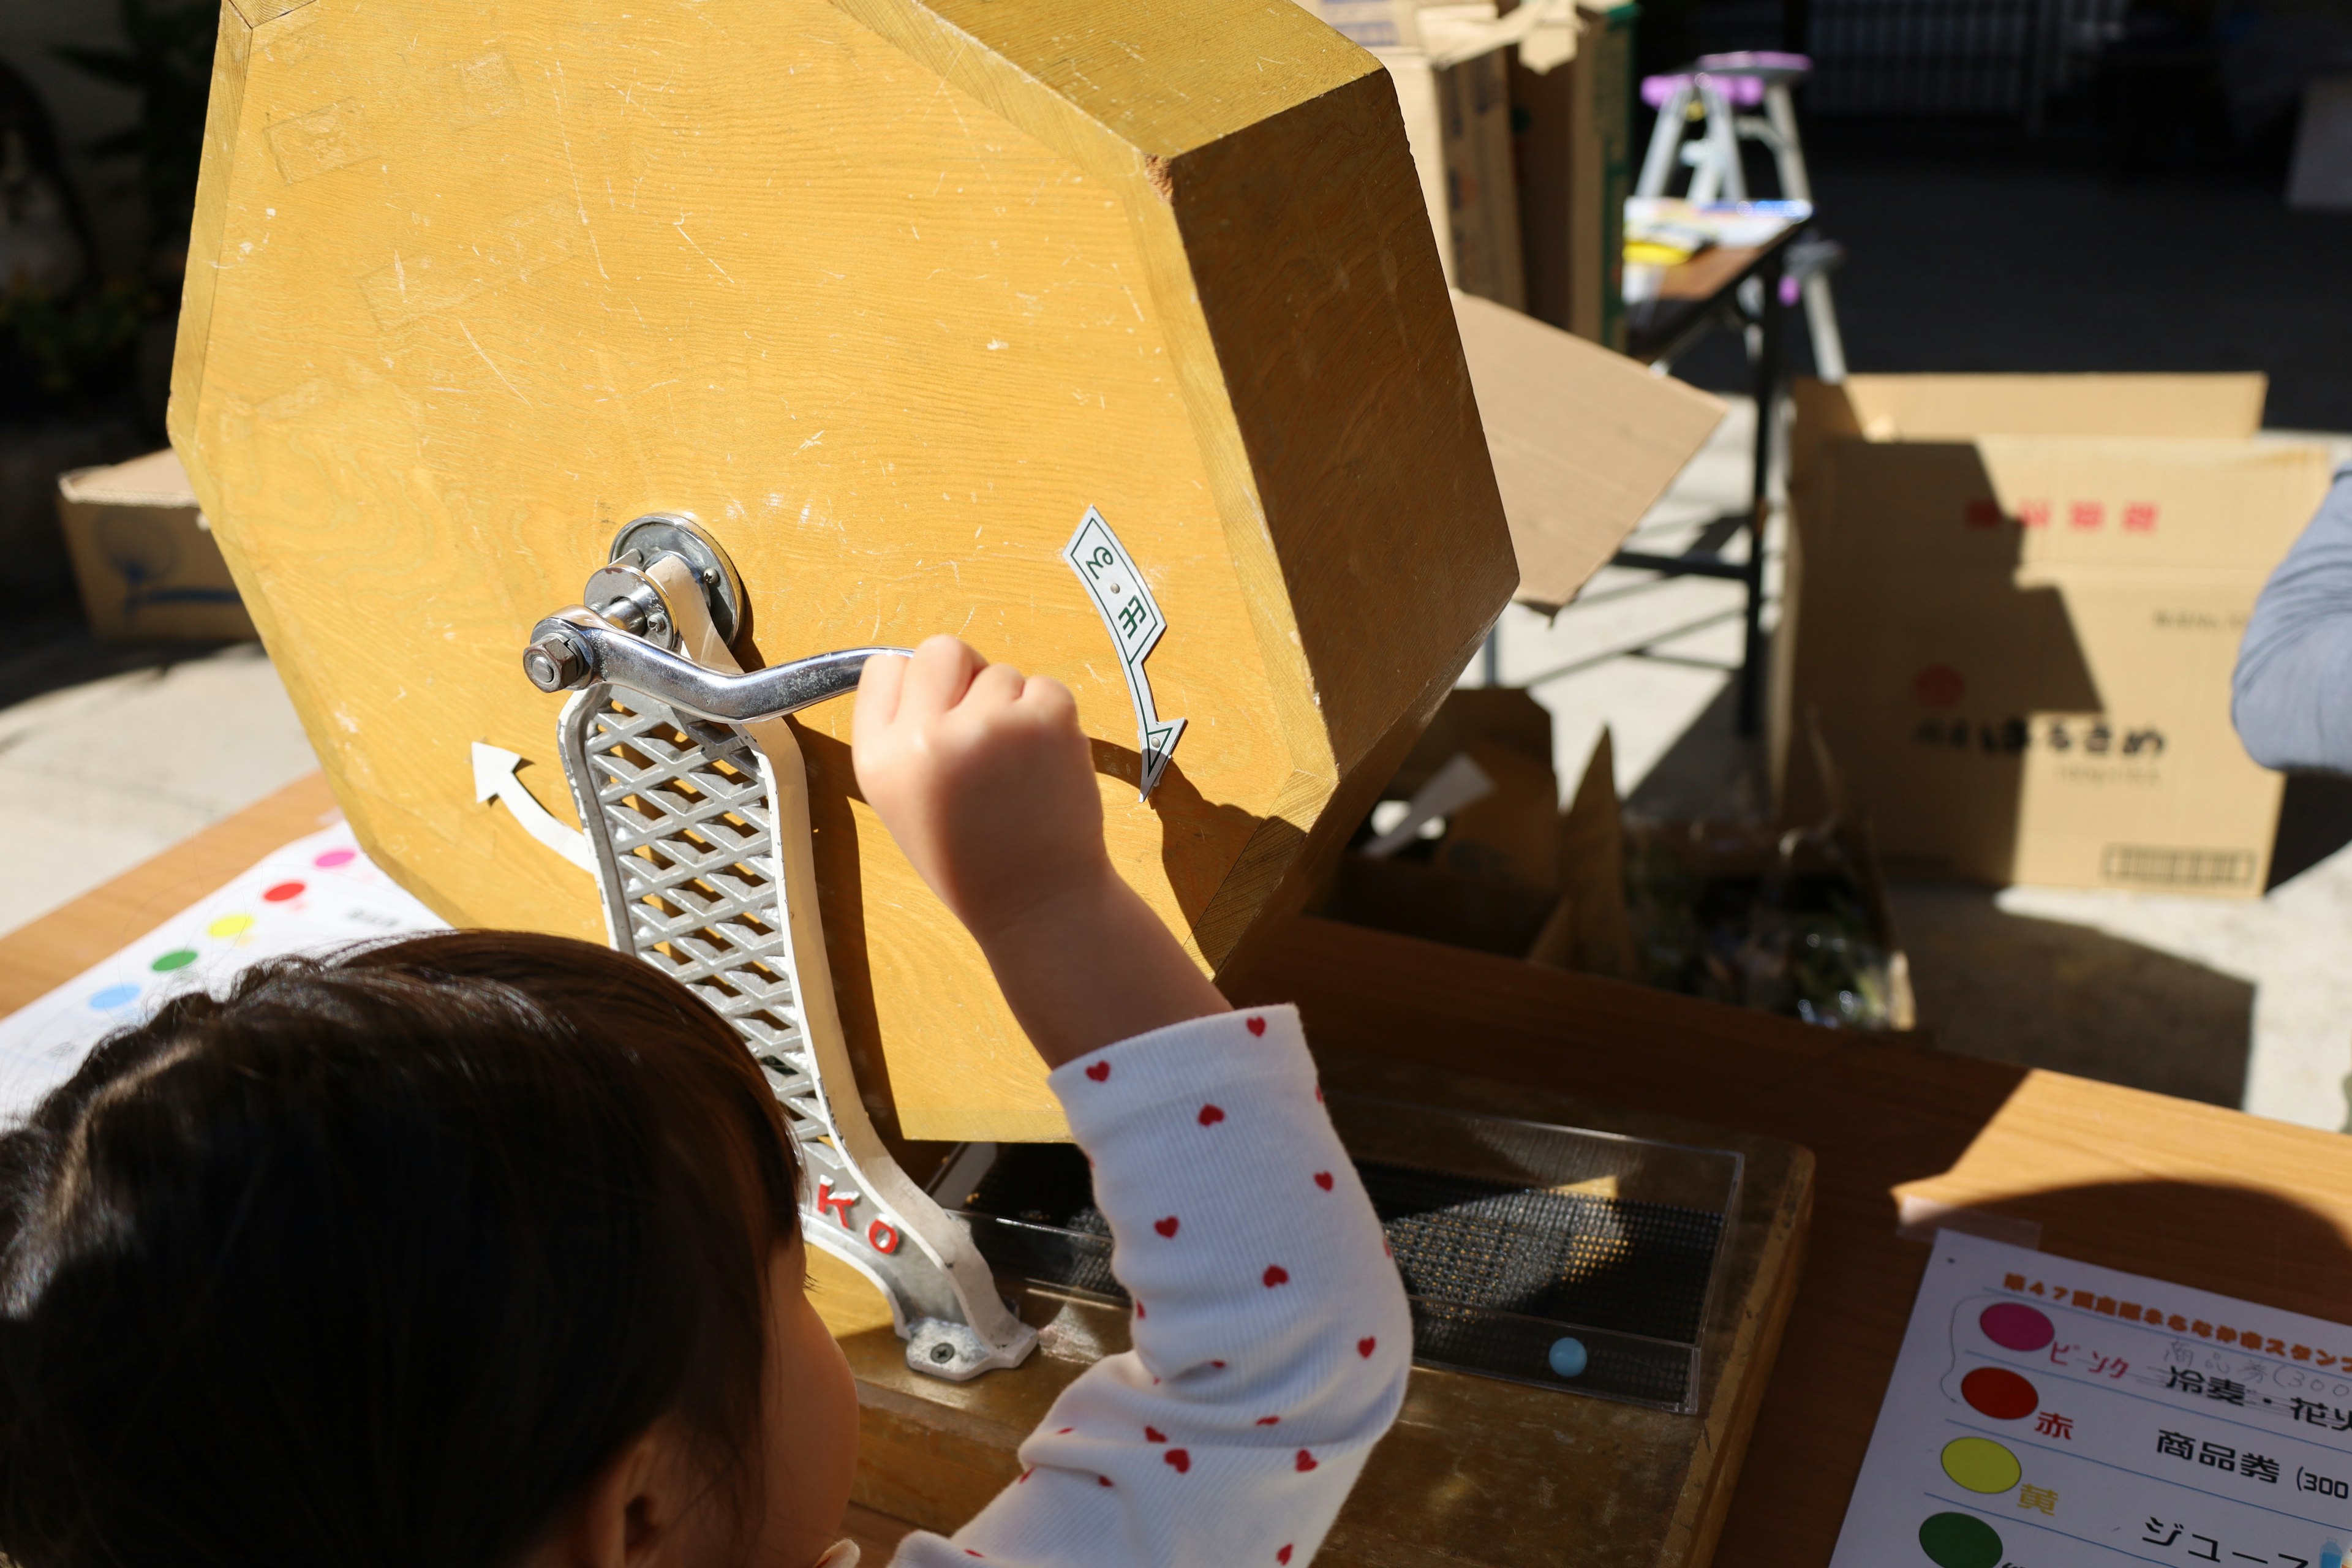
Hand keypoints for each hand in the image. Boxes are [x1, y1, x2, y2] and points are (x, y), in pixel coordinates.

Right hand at [851, 635, 1107, 943]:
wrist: (1036, 903)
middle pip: (941, 650)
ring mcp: (987, 726)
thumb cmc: (971, 856)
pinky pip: (1045, 687)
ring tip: (1015, 769)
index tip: (938, 714)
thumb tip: (925, 670)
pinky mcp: (1045, 721)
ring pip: (1001, 672)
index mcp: (878, 759)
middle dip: (965, 676)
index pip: (885, 668)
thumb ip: (902, 734)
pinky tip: (1044, 766)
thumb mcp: (901, 801)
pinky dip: (1050, 718)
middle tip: (982, 724)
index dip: (917, 686)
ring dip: (1012, 707)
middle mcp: (925, 738)